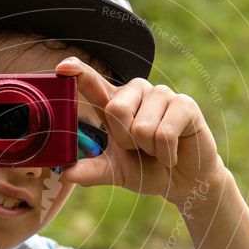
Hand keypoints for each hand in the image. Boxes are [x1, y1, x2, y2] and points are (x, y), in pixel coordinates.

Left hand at [55, 57, 227, 205]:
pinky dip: (166, 154)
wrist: (183, 181)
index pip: (92, 82)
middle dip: (126, 140)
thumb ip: (91, 171)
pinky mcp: (185, 104)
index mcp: (114, 103)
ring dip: (149, 149)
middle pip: (116, 109)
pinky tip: (173, 153)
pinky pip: (164, 134)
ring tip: (158, 149)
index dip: (79, 72)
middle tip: (139, 148)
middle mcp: (136, 92)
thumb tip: (66, 173)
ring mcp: (161, 94)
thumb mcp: (115, 172)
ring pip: (142, 127)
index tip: (63, 67)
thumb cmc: (147, 170)